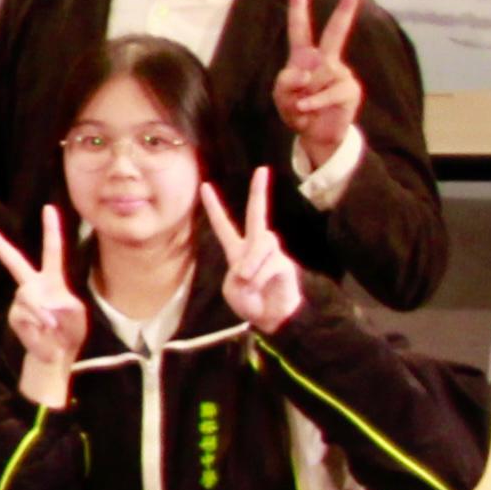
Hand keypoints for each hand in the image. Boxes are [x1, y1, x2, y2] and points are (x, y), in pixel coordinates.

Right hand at [0, 205, 87, 398]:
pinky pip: (25, 312)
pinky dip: (38, 321)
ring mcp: (22, 301)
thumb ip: (62, 303)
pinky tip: (44, 331)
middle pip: (15, 262)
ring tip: (53, 326)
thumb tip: (43, 301)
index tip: (48, 208)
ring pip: (28, 295)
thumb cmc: (70, 332)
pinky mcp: (15, 316)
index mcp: (53, 281)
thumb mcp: (76, 314)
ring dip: (43, 311)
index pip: (52, 251)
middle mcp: (34, 286)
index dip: (51, 230)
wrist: (57, 356)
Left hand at [202, 165, 306, 335]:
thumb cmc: (251, 303)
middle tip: (262, 170)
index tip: (205, 186)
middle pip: (257, 214)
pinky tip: (260, 285)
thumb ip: (238, 272)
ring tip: (247, 281)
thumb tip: (250, 263)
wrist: (272, 319)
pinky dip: (260, 276)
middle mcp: (256, 246)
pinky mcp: (285, 264)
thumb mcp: (233, 288)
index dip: (214, 207)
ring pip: (261, 244)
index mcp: (237, 250)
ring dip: (251, 264)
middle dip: (259, 192)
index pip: (223, 225)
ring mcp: (273, 253)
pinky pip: (270, 263)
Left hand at [271, 0, 368, 171]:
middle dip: (346, 11)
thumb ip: (286, 82)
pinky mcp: (350, 91)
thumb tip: (305, 72)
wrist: (315, 136)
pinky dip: (312, 101)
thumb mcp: (282, 96)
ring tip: (302, 106)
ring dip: (302, 93)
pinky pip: (327, 92)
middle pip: (335, 33)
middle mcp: (326, 61)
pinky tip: (306, 108)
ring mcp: (341, 74)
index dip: (299, 6)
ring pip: (317, 75)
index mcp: (305, 57)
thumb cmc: (297, 110)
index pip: (300, 28)